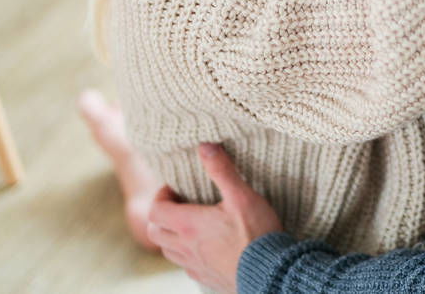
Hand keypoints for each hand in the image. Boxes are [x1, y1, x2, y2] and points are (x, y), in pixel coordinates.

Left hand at [146, 143, 282, 293]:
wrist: (270, 272)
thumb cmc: (256, 233)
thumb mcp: (241, 196)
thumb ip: (222, 170)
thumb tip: (205, 146)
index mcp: (188, 225)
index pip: (155, 210)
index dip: (161, 196)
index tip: (174, 189)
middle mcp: (185, 247)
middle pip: (155, 232)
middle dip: (161, 216)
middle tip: (178, 205)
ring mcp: (194, 265)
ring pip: (168, 251)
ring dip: (171, 236)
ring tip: (189, 225)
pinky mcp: (206, 277)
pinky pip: (186, 266)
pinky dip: (186, 254)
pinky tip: (204, 248)